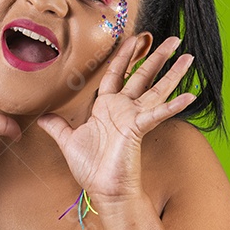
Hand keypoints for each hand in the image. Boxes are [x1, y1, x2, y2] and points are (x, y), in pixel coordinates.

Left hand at [35, 34, 195, 202]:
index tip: (135, 39)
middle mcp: (123, 109)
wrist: (104, 190)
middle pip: (142, 76)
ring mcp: (133, 117)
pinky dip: (174, 105)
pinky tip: (189, 95)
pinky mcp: (139, 128)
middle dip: (156, 57)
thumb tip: (40, 117)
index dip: (124, 55)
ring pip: (156, 89)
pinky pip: (158, 113)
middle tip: (172, 40)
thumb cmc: (91, 168)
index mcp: (106, 107)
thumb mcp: (67, 142)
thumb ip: (57, 126)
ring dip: (173, 74)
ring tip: (189, 57)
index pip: (116, 74)